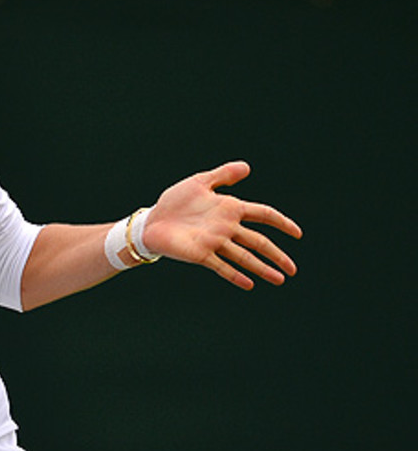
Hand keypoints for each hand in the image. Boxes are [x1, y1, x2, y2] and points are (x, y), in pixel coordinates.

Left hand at [142, 161, 302, 289]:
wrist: (152, 220)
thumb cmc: (174, 202)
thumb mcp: (199, 182)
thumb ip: (223, 175)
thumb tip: (247, 167)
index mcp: (230, 209)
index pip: (263, 215)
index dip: (281, 223)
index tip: (297, 234)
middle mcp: (226, 228)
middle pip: (258, 242)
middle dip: (276, 255)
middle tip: (293, 269)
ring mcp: (215, 242)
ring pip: (244, 257)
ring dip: (262, 268)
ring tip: (279, 280)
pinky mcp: (201, 254)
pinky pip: (222, 266)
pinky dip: (235, 275)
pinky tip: (250, 284)